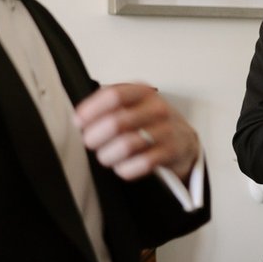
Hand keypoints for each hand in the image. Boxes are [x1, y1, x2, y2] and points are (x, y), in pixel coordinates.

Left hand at [75, 83, 199, 181]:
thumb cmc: (150, 120)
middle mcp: (157, 109)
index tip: (79, 121)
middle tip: (91, 142)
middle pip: (116, 123)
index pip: (113, 96)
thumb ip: (108, 105)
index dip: (91, 110)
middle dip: (95, 137)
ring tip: (105, 156)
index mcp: (143, 92)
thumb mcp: (134, 103)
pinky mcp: (171, 152)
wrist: (183, 138)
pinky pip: (141, 164)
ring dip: (108, 155)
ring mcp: (166, 130)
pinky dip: (126, 169)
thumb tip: (80, 119)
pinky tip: (122, 166)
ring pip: (126, 146)